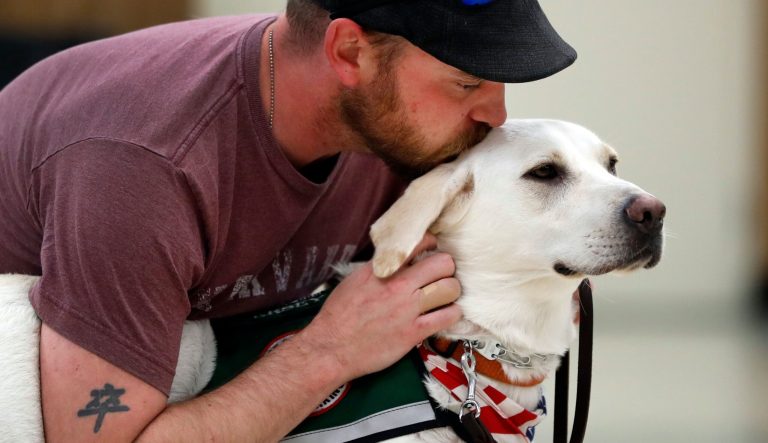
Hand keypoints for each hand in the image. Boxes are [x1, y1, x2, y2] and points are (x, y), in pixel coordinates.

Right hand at [297, 234, 461, 380]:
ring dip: (452, 290)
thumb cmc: (339, 315)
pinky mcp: (414, 332)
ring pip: (450, 288)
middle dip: (446, 267)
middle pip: (443, 263)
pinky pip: (448, 317)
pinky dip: (453, 313)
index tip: (431, 251)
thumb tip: (398, 260)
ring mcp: (408, 309)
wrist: (332, 347)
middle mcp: (398, 285)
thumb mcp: (356, 280)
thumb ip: (380, 268)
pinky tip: (447, 313)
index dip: (431, 244)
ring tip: (446, 295)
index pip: (418, 243)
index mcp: (382, 269)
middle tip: (442, 274)